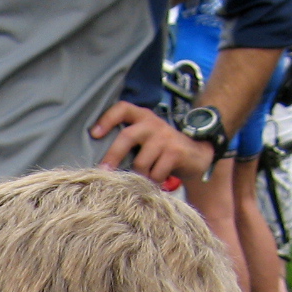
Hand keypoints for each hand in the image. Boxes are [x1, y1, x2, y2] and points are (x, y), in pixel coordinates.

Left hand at [92, 101, 212, 183]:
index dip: (107, 119)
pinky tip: (156, 182)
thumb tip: (101, 163)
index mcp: (142, 117)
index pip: (122, 108)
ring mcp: (165, 137)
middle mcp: (152, 124)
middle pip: (126, 136)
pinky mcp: (175, 152)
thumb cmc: (162, 149)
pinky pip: (155, 173)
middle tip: (103, 172)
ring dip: (138, 176)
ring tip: (142, 180)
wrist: (198, 154)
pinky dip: (152, 182)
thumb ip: (128, 142)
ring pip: (140, 162)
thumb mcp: (146, 139)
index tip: (94, 134)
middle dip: (113, 155)